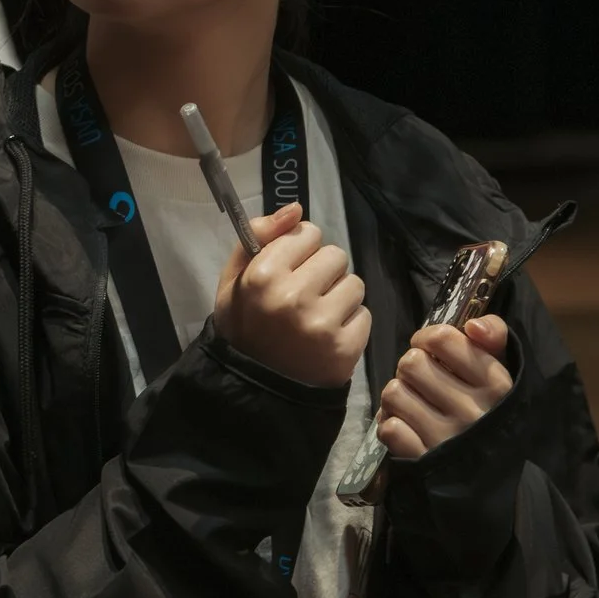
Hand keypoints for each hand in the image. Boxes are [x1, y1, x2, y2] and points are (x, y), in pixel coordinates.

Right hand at [212, 202, 370, 386]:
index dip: (301, 251)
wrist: (255, 389)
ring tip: (319, 317)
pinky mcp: (345, 347)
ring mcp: (321, 323)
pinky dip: (350, 325)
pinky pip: (364, 315)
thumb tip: (296, 209)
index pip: (307, 233)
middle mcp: (293, 296)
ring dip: (341, 297)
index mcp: (263, 275)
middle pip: (336, 255)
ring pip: (355, 284)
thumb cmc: (245, 328)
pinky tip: (329, 338)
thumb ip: (258, 237)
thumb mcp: (234, 281)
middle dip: (324, 272)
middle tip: (307, 296)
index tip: (291, 271)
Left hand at [376, 316, 513, 458]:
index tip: (428, 348)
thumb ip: (494, 335)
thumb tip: (473, 325)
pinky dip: (391, 424)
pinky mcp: (424, 460)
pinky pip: (389, 428)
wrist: (492, 475)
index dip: (426, 338)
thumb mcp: (500, 371)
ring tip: (412, 401)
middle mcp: (472, 410)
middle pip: (411, 363)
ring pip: (394, 393)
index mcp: (494, 382)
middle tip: (420, 379)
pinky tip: (406, 425)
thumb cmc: (491, 411)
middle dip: (409, 367)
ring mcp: (447, 438)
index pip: (442, 339)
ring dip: (397, 395)